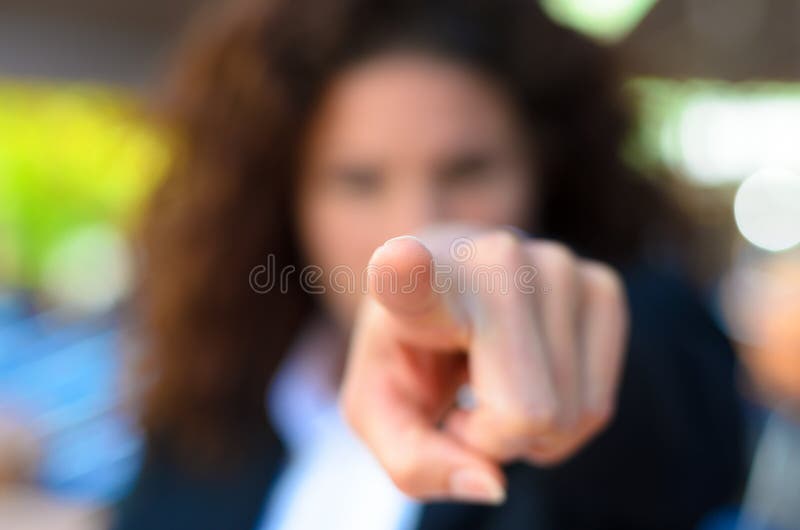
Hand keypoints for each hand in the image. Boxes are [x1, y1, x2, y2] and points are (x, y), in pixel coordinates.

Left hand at [340, 227, 627, 503]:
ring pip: (572, 415)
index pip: (409, 276)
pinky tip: (532, 377)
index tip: (397, 261)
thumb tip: (493, 484)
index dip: (404, 271)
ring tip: (494, 379)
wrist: (453, 288)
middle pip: (527, 414)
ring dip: (530, 431)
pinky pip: (598, 406)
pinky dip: (565, 419)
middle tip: (465, 398)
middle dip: (495, 439)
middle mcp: (494, 260)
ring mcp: (557, 266)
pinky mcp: (601, 284)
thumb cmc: (411, 351)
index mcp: (417, 282)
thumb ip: (415, 462)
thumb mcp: (381, 412)